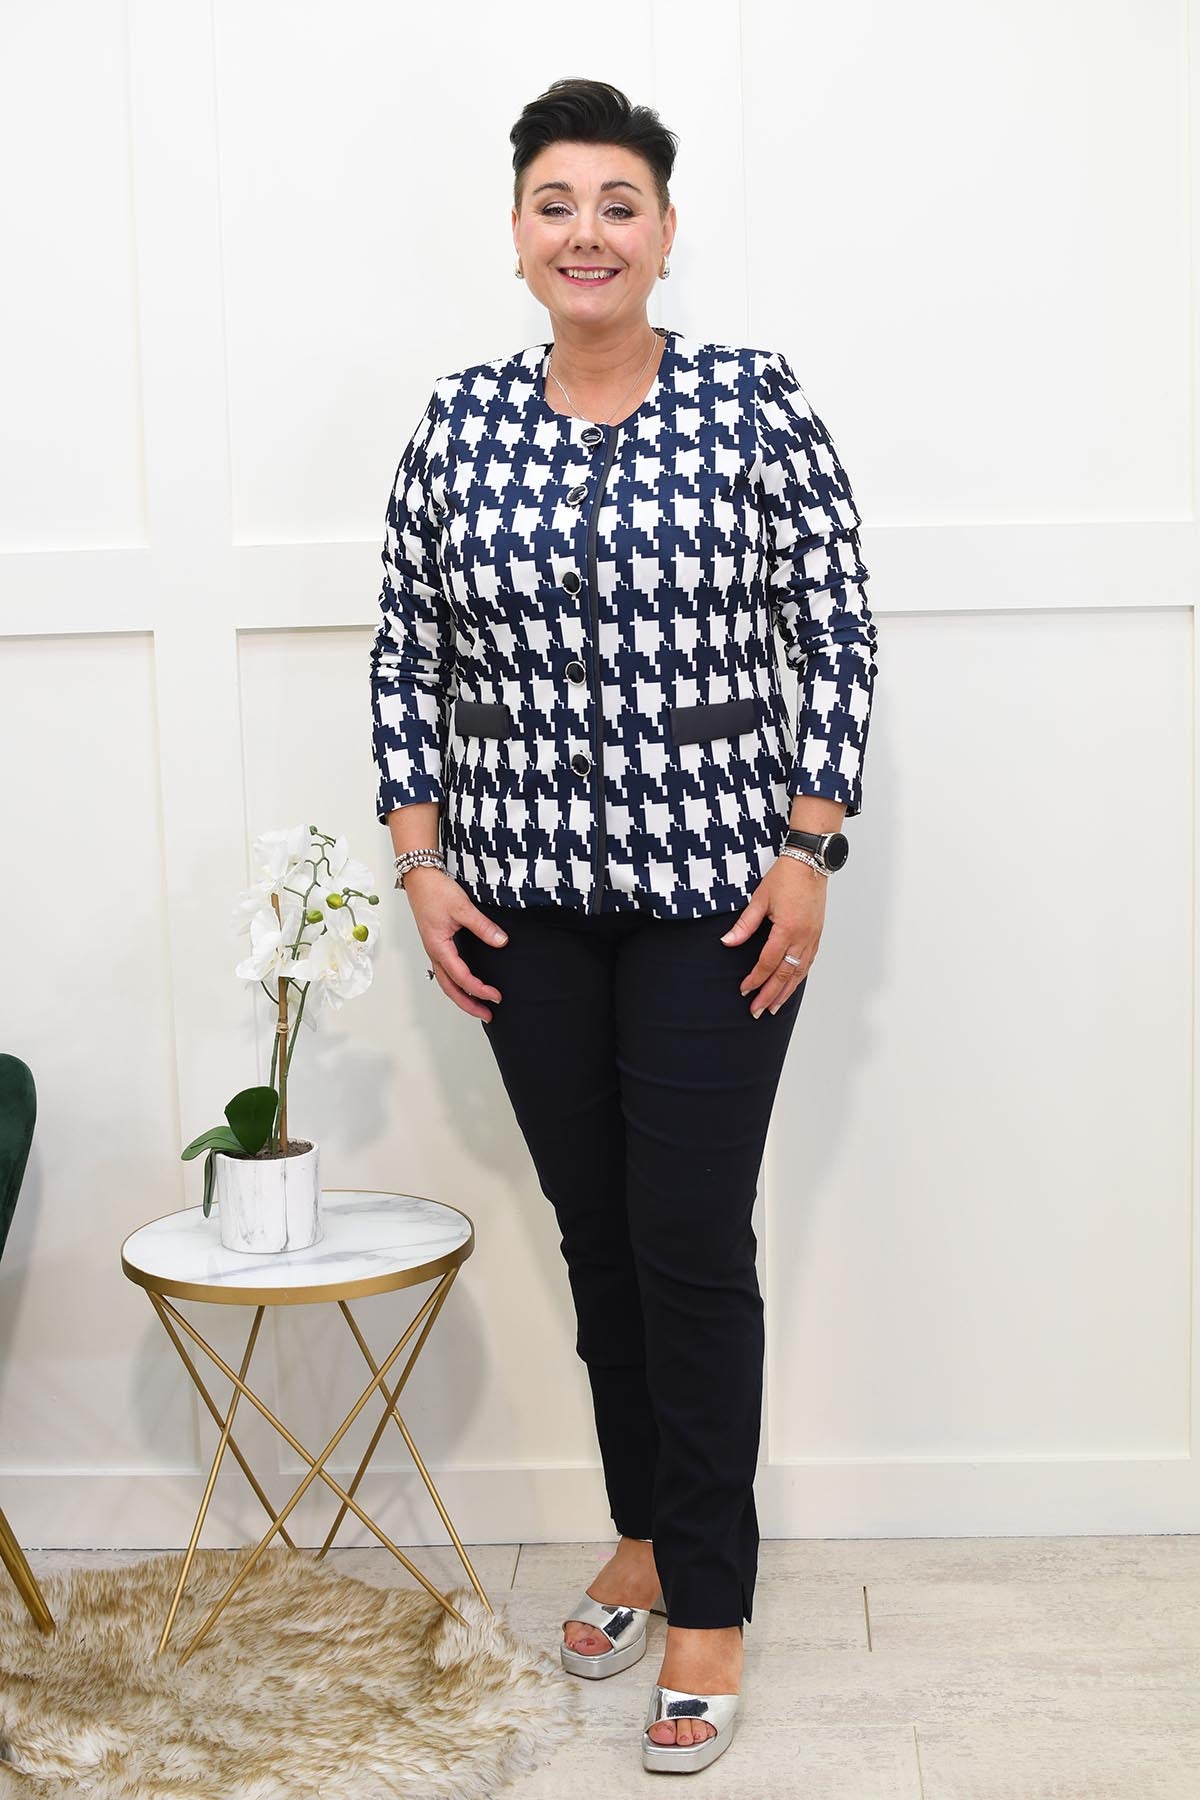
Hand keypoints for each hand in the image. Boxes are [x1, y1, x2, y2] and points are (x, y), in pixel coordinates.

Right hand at [401, 866, 507, 1020]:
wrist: (419, 877)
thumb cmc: (435, 891)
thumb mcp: (462, 907)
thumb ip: (482, 926)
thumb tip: (500, 941)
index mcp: (439, 947)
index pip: (461, 977)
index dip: (479, 990)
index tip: (496, 997)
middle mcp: (435, 952)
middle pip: (450, 988)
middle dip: (468, 1005)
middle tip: (487, 1015)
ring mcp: (434, 949)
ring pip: (446, 982)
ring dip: (462, 996)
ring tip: (479, 1006)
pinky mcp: (437, 943)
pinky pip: (445, 970)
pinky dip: (456, 983)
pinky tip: (467, 983)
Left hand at [719, 857, 825, 1015]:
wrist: (810, 863)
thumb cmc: (785, 877)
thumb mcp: (759, 899)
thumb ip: (744, 924)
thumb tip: (728, 942)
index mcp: (787, 930)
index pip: (768, 963)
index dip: (755, 979)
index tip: (744, 991)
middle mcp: (803, 937)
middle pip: (785, 974)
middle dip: (770, 995)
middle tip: (758, 1011)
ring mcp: (812, 937)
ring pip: (799, 972)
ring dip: (786, 992)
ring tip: (774, 1007)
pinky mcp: (817, 934)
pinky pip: (808, 962)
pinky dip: (799, 977)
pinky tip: (791, 985)